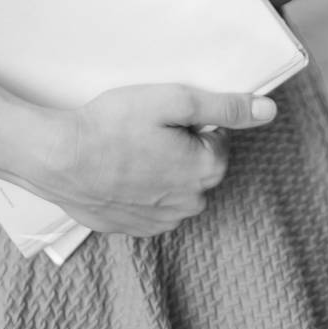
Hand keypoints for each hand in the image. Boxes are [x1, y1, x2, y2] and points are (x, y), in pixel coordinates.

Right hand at [31, 82, 276, 236]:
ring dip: (159, 167)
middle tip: (144, 127)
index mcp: (206, 171)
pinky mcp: (133, 228)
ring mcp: (160, 221)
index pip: (217, 138)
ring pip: (174, 185)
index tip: (163, 115)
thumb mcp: (173, 101)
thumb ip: (224, 107)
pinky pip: (150, 203)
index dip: (191, 121)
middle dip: (178, 145)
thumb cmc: (113, 124)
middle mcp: (190, 203)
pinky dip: (139, 187)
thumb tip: (268, 111)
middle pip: (197, 164)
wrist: (59, 159)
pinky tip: (117, 169)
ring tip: (127, 147)